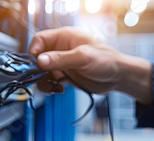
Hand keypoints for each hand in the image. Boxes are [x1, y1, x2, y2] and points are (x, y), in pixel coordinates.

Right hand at [29, 27, 151, 103]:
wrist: (118, 78)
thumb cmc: (107, 61)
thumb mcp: (83, 58)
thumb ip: (61, 59)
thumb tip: (40, 60)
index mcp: (64, 37)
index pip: (40, 40)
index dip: (34, 51)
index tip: (35, 64)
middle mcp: (60, 49)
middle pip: (38, 57)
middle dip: (37, 70)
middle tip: (41, 79)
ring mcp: (61, 63)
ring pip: (42, 71)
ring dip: (43, 81)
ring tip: (53, 88)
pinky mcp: (64, 75)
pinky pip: (49, 80)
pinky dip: (50, 87)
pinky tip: (59, 90)